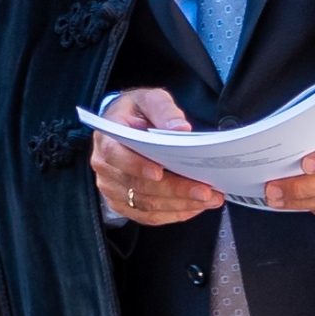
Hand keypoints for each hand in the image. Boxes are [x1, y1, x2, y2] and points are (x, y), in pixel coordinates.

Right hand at [91, 89, 224, 224]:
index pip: (116, 155)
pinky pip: (148, 216)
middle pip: (138, 186)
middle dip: (175, 190)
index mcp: (106, 139)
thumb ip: (164, 110)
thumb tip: (180, 128)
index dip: (136, 166)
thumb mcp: (150, 99)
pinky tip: (195, 206)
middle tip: (205, 190)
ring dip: (180, 205)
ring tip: (209, 199)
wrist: (126, 126)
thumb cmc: (137, 113)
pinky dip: (174, 214)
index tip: (160, 172)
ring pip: (146, 205)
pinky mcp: (123, 203)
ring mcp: (112, 188)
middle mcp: (105, 167)